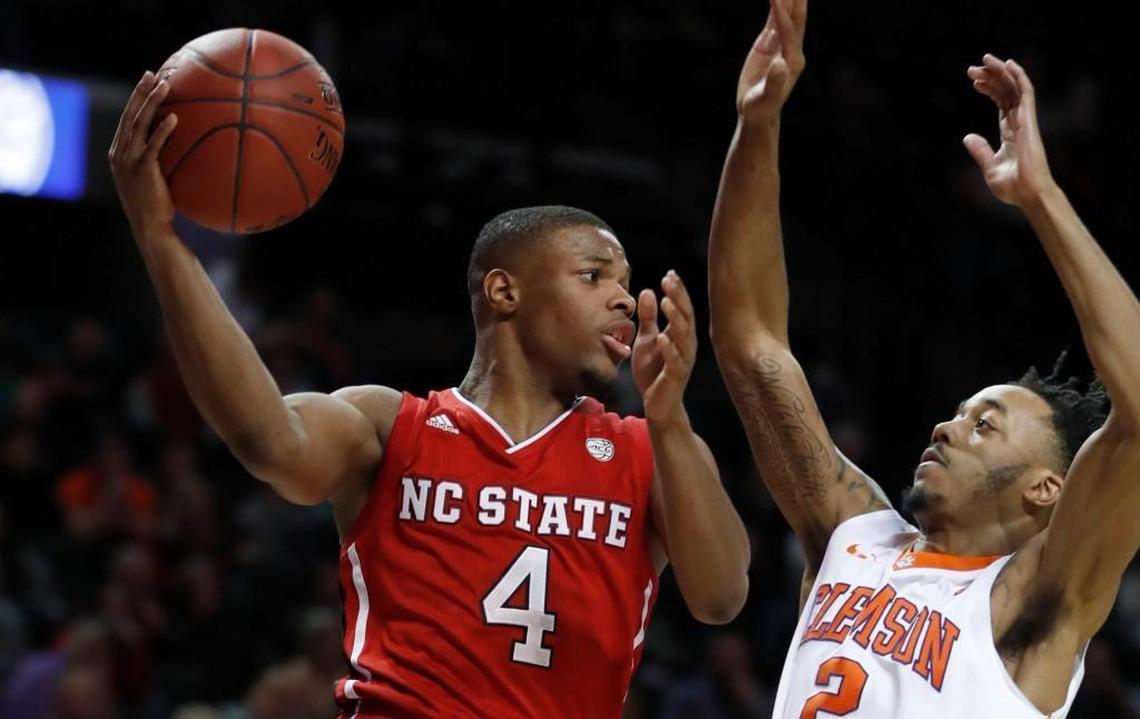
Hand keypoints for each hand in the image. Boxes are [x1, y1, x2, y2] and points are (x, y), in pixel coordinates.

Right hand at [108, 71, 179, 236]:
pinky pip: (153, 146)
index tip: (147, 81)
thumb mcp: (154, 178)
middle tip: (152, 74)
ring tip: (164, 86)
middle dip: (140, 93)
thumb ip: (159, 160)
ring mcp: (129, 162)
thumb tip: (183, 143)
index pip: (127, 120)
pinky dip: (162, 131)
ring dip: (151, 103)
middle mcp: (120, 154)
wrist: (150, 227)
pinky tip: (174, 118)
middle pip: (130, 116)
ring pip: (138, 125)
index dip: (136, 99)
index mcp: (119, 153)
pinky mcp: (142, 170)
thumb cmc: (157, 206)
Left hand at [631, 271, 696, 424]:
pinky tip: (662, 338)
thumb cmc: (655, 371)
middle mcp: (686, 345)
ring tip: (666, 303)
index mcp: (681, 335)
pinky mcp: (675, 377)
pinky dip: (669, 350)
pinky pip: (674, 362)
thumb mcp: (647, 339)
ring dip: (676, 320)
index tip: (669, 274)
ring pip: (683, 337)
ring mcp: (682, 361)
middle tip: (669, 281)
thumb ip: (648, 318)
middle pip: (685, 317)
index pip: (682, 308)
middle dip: (678, 298)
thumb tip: (648, 290)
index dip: (677, 291)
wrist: (658, 405)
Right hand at [736, 0, 806, 124]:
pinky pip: (774, 20)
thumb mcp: (766, 98)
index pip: (788, 31)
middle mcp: (791, 49)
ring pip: (787, 16)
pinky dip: (775, 6)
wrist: (757, 112)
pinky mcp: (770, 44)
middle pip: (796, 18)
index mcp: (793, 60)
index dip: (781, 14)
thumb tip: (780, 64)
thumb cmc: (762, 108)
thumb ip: (774, 82)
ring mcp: (781, 45)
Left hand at [963, 55, 1055, 206]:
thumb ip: (980, 150)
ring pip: (1014, 88)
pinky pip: (1026, 93)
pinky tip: (1007, 64)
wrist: (1028, 194)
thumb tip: (966, 137)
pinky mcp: (1029, 121)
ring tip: (985, 60)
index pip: (1001, 102)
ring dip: (1001, 72)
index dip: (990, 89)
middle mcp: (1019, 122)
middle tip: (972, 69)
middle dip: (991, 77)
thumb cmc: (1013, 186)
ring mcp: (1025, 120)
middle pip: (1006, 91)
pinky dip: (1018, 77)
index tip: (974, 81)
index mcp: (1010, 131)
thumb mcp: (989, 167)